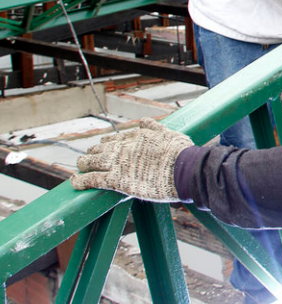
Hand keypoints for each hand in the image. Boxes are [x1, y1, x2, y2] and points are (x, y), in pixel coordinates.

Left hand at [70, 118, 193, 201]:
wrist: (184, 169)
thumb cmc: (180, 153)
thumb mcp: (169, 133)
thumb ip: (154, 127)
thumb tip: (144, 121)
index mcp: (135, 136)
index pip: (114, 138)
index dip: (107, 143)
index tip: (104, 146)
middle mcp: (123, 147)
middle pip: (100, 148)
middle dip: (93, 152)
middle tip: (89, 157)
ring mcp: (117, 163)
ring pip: (91, 162)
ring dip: (84, 164)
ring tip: (80, 167)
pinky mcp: (116, 180)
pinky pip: (92, 179)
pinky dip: (81, 180)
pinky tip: (75, 182)